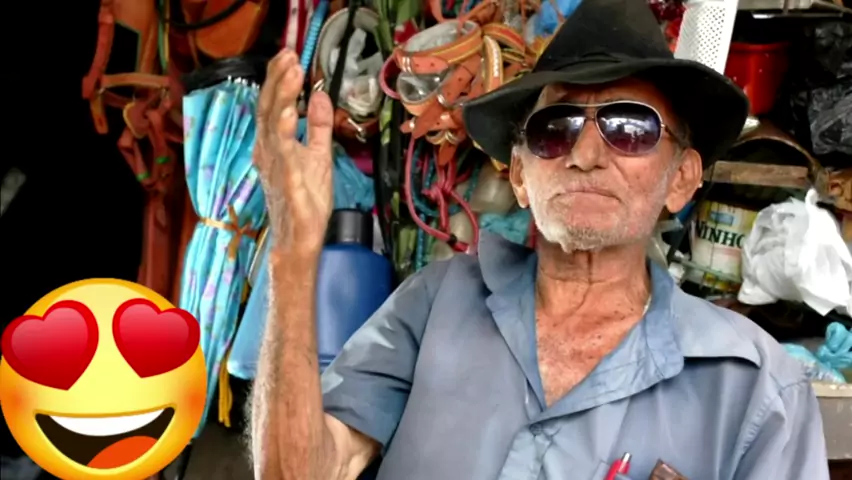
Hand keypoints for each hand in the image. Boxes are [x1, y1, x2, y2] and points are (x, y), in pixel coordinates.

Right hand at [254, 50, 333, 250]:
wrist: (299, 239)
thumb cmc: (306, 201)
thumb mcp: (319, 155)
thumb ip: (319, 127)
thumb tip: (320, 95)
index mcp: (273, 143)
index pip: (273, 104)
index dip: (279, 79)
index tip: (290, 55)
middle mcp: (267, 149)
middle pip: (268, 106)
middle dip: (277, 78)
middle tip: (288, 53)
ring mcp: (272, 162)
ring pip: (272, 121)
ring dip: (282, 94)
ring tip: (291, 69)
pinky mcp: (283, 177)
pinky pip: (281, 149)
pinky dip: (285, 127)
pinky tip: (292, 111)